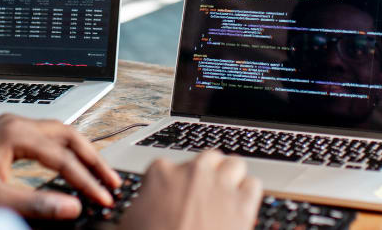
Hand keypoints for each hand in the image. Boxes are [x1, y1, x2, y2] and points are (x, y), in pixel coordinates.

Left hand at [0, 114, 122, 219]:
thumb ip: (35, 203)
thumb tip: (71, 208)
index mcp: (15, 133)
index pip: (63, 157)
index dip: (86, 180)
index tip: (102, 198)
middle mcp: (16, 122)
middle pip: (68, 135)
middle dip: (93, 159)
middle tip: (112, 181)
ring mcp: (11, 125)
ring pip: (59, 133)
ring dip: (81, 152)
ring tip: (100, 173)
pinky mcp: (7, 133)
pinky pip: (46, 136)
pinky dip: (65, 150)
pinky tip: (72, 164)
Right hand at [120, 151, 262, 229]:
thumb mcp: (128, 225)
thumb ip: (136, 211)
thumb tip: (128, 218)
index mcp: (160, 174)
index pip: (169, 165)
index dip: (173, 183)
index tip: (174, 197)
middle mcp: (193, 173)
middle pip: (208, 158)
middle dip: (208, 174)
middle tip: (204, 194)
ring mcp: (220, 186)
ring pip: (235, 165)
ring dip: (232, 178)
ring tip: (226, 195)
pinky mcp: (242, 205)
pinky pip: (253, 185)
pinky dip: (248, 194)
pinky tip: (240, 208)